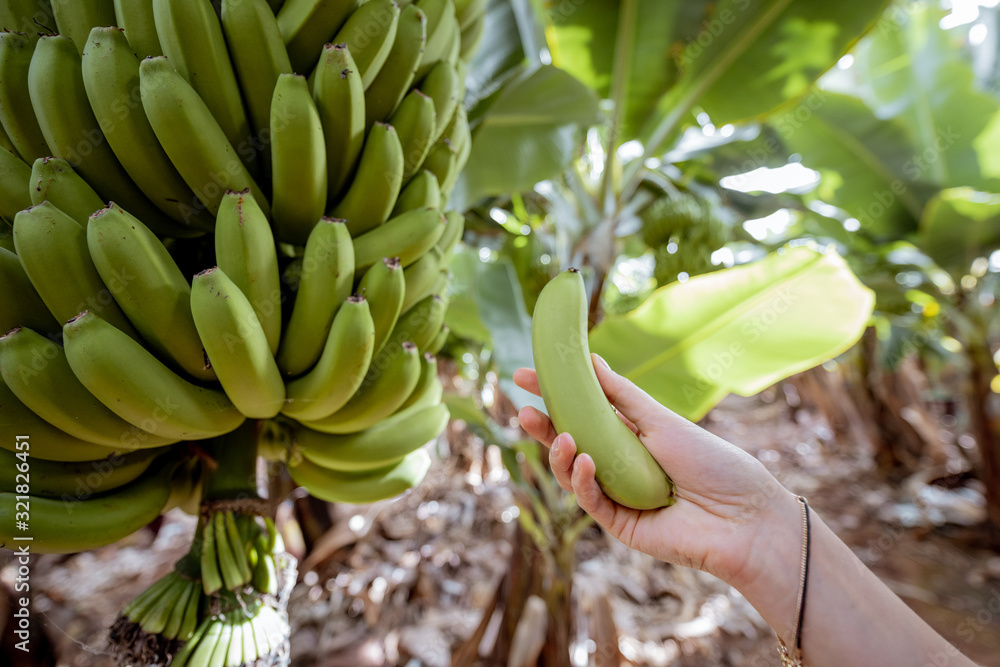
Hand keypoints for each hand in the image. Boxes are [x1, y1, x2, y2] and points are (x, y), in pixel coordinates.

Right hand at [514, 354, 799, 588]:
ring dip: (559, 453)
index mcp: (630, 435)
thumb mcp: (661, 420)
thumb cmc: (712, 463)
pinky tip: (583, 460)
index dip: (554, 395)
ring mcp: (617, 494)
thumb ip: (621, 395)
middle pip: (571, 442)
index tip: (524, 375)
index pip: (583, 411)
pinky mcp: (619, 523)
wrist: (743, 516)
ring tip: (560, 436)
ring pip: (572, 473)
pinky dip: (581, 479)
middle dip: (543, 426)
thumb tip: (590, 360)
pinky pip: (590, 500)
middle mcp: (619, 464)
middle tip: (522, 408)